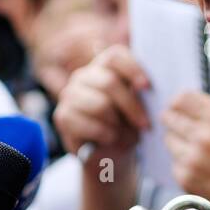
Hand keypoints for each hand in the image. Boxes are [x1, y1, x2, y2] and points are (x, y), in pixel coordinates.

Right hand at [52, 44, 149, 161]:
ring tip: (126, 136)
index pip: (115, 56)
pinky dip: (108, 136)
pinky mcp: (63, 116)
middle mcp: (83, 76)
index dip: (132, 68)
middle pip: (109, 83)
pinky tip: (110, 139)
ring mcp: (70, 95)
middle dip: (132, 106)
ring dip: (119, 125)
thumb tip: (143, 86)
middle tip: (145, 125)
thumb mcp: (138, 106)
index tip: (146, 87)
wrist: (109, 152)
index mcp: (103, 67)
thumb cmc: (126, 125)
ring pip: (101, 105)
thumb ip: (138, 92)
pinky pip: (92, 125)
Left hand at [161, 91, 209, 206]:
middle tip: (187, 127)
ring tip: (199, 151)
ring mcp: (192, 160)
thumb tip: (186, 102)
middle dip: (177, 120)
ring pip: (169, 138)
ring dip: (179, 141)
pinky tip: (203, 168)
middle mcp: (204, 138)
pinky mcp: (185, 179)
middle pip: (169, 116)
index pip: (182, 98)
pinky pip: (174, 161)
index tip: (184, 108)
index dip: (181, 102)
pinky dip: (183, 162)